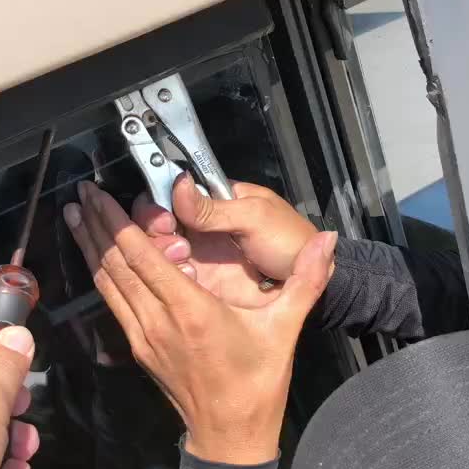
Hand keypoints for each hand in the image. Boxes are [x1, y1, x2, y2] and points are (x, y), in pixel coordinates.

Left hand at [64, 182, 335, 463]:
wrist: (230, 436)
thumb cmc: (258, 383)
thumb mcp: (286, 328)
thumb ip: (306, 279)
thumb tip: (328, 240)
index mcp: (190, 310)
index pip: (142, 256)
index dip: (117, 221)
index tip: (101, 193)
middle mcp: (157, 320)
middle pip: (114, 263)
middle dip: (96, 224)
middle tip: (83, 192)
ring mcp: (143, 336)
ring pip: (106, 282)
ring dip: (90, 246)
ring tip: (76, 215)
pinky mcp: (139, 347)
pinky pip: (113, 302)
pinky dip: (102, 274)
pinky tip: (96, 258)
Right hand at [132, 175, 324, 309]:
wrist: (313, 284)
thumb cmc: (290, 242)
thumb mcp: (254, 219)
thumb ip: (214, 208)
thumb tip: (177, 184)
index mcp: (215, 200)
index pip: (171, 191)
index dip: (159, 202)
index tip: (166, 218)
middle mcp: (200, 225)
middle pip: (158, 220)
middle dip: (155, 229)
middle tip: (175, 241)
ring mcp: (198, 254)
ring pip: (158, 249)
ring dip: (159, 252)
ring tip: (183, 260)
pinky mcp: (200, 282)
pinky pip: (171, 276)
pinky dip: (168, 276)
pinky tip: (185, 279)